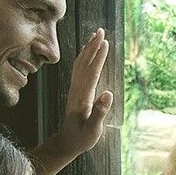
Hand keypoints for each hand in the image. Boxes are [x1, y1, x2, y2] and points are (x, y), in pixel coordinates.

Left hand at [52, 28, 112, 163]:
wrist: (67, 142)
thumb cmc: (82, 138)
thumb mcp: (93, 129)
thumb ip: (100, 112)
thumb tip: (108, 94)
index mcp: (83, 96)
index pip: (92, 72)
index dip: (99, 56)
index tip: (105, 42)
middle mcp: (77, 89)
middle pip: (85, 63)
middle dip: (93, 46)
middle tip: (101, 31)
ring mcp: (75, 89)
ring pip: (80, 64)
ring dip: (88, 49)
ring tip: (95, 36)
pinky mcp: (76, 91)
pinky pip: (79, 69)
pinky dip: (84, 58)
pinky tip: (88, 53)